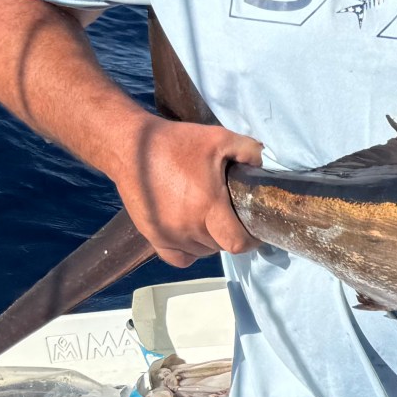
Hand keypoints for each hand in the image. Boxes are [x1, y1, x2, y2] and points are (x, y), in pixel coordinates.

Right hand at [108, 114, 263, 265]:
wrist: (133, 148)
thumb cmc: (177, 143)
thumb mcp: (219, 138)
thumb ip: (249, 150)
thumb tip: (263, 163)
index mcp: (208, 206)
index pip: (237, 243)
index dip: (252, 240)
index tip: (256, 228)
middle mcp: (188, 226)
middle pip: (221, 246)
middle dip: (233, 234)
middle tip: (234, 217)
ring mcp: (168, 234)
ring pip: (202, 251)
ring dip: (212, 241)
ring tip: (213, 220)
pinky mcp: (152, 236)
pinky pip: (178, 258)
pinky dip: (190, 251)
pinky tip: (193, 235)